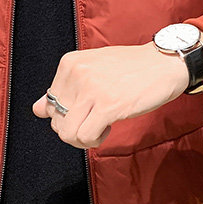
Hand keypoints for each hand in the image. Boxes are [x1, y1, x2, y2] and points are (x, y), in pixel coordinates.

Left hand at [32, 43, 191, 148]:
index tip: (87, 110)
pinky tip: (108, 128)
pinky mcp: (108, 106)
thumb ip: (64, 89)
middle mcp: (77, 74)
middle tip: (95, 121)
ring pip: (66, 132)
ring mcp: (91, 90)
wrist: (165, 63)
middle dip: (74, 129)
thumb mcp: (92, 70)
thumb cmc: (131, 68)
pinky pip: (85, 137)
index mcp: (69, 63)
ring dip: (83, 138)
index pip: (48, 104)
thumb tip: (37, 110)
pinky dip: (95, 140)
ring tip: (100, 127)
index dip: (67, 115)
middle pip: (56, 121)